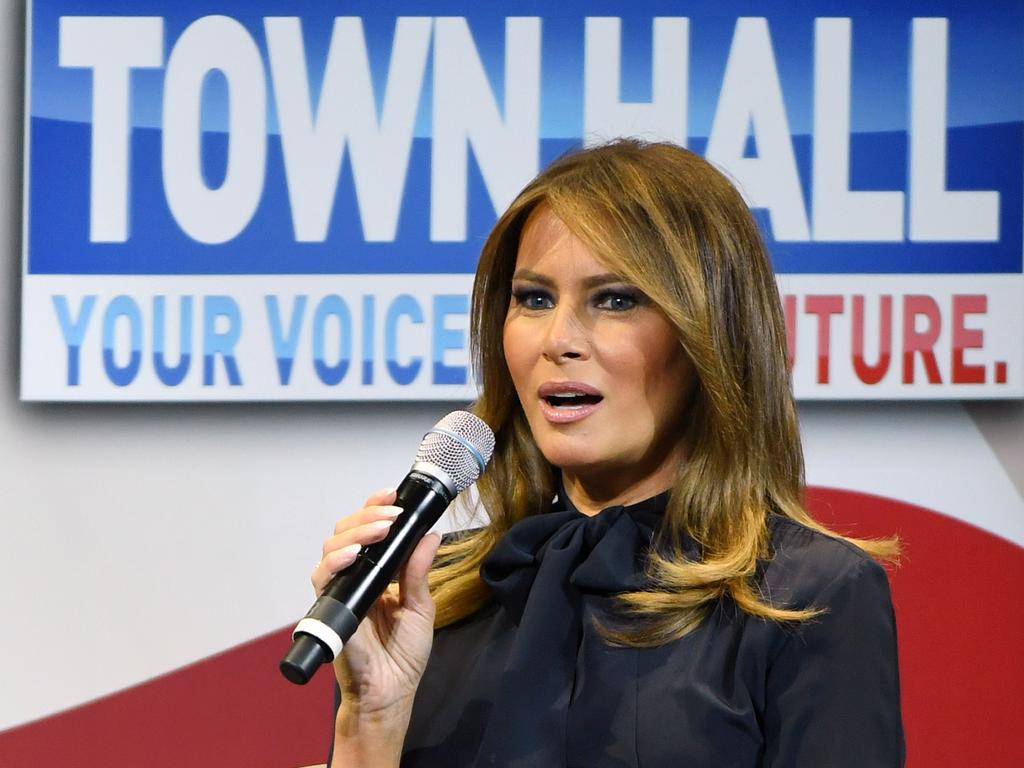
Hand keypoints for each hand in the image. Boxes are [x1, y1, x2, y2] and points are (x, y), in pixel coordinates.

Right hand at [313, 488, 440, 718]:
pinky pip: (322, 577)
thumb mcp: (420, 607)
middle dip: (367, 514)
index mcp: (377, 573)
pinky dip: (335, 561)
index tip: (393, 493)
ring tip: (380, 529)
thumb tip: (430, 535)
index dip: (375, 507)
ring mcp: (340, 590)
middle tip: (391, 513)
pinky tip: (353, 554)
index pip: (368, 530)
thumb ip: (419, 571)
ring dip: (356, 532)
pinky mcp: (329, 607)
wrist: (390, 692)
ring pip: (332, 547)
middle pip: (346, 531)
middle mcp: (355, 577)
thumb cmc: (403, 656)